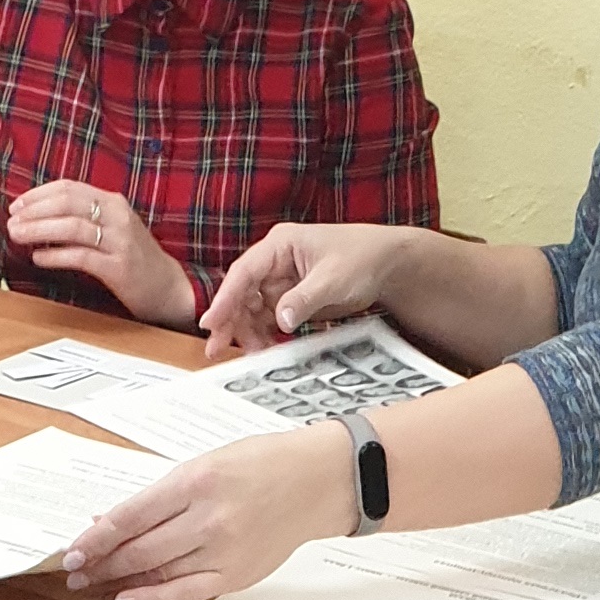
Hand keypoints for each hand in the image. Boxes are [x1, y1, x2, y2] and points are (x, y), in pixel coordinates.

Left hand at [3, 179, 195, 326]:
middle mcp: (118, 216)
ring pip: (71, 227)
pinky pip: (81, 256)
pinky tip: (39, 258)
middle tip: (12, 221)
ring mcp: (120, 241)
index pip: (69, 188)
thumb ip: (84, 218)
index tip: (17, 205)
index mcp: (113, 202)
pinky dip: (56, 256)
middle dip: (34, 211)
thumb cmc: (136, 259)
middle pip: (67, 203)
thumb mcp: (113, 228)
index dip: (38, 195)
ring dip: (39, 230)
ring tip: (18, 236)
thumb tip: (41, 216)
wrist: (170, 288)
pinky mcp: (119, 268)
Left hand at [64, 421, 356, 599]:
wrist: (316, 482)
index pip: (130, 517)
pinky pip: (185, 593)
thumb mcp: (203, 465)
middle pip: (139, 549)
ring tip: (94, 585)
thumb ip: (159, 497)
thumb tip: (111, 522)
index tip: (71, 552)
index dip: (95, 539)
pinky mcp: (237, 574)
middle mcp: (208, 518)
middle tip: (74, 573)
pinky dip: (153, 598)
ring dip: (120, 580)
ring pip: (158, 572)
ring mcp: (224, 550)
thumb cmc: (260, 465)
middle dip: (100, 563)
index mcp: (196, 481)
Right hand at [200, 223, 409, 357]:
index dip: (224, 298)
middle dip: (230, 321)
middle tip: (217, 348)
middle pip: (242, 293)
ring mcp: (282, 280)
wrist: (388, 263)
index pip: (244, 272)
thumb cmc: (362, 258)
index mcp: (280, 245)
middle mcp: (275, 261)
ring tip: (253, 354)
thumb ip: (304, 299)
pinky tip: (267, 350)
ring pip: (253, 310)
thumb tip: (280, 321)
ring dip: (250, 332)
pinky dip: (267, 335)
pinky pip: (271, 319)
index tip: (210, 322)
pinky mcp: (292, 298)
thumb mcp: (333, 280)